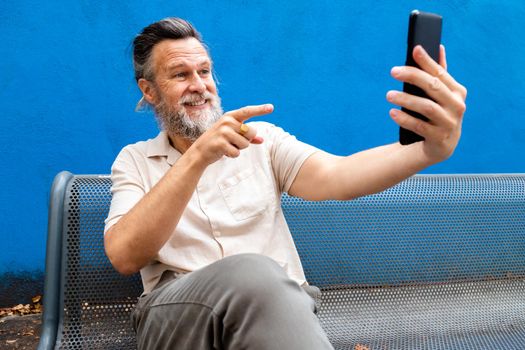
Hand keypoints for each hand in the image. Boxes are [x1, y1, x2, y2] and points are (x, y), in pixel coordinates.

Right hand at [192, 104, 273, 164]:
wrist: (200, 151)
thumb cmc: (219, 141)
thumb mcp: (232, 135)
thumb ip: (247, 137)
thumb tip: (262, 139)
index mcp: (230, 116)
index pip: (248, 111)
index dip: (260, 109)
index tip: (272, 107)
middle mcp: (227, 121)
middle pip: (252, 132)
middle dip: (247, 140)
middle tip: (233, 142)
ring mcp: (223, 132)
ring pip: (246, 144)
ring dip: (239, 148)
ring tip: (227, 146)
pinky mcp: (220, 144)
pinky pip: (237, 153)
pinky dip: (232, 155)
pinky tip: (223, 151)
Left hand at [387, 45, 466, 163]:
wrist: (441, 146)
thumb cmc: (438, 114)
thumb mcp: (442, 95)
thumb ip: (440, 73)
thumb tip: (439, 47)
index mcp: (458, 91)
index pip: (441, 73)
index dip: (427, 61)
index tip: (415, 49)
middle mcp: (457, 106)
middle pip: (433, 87)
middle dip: (413, 76)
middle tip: (393, 71)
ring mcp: (449, 123)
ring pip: (426, 107)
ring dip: (406, 99)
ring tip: (389, 95)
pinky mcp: (439, 138)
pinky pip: (419, 126)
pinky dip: (405, 119)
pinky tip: (392, 112)